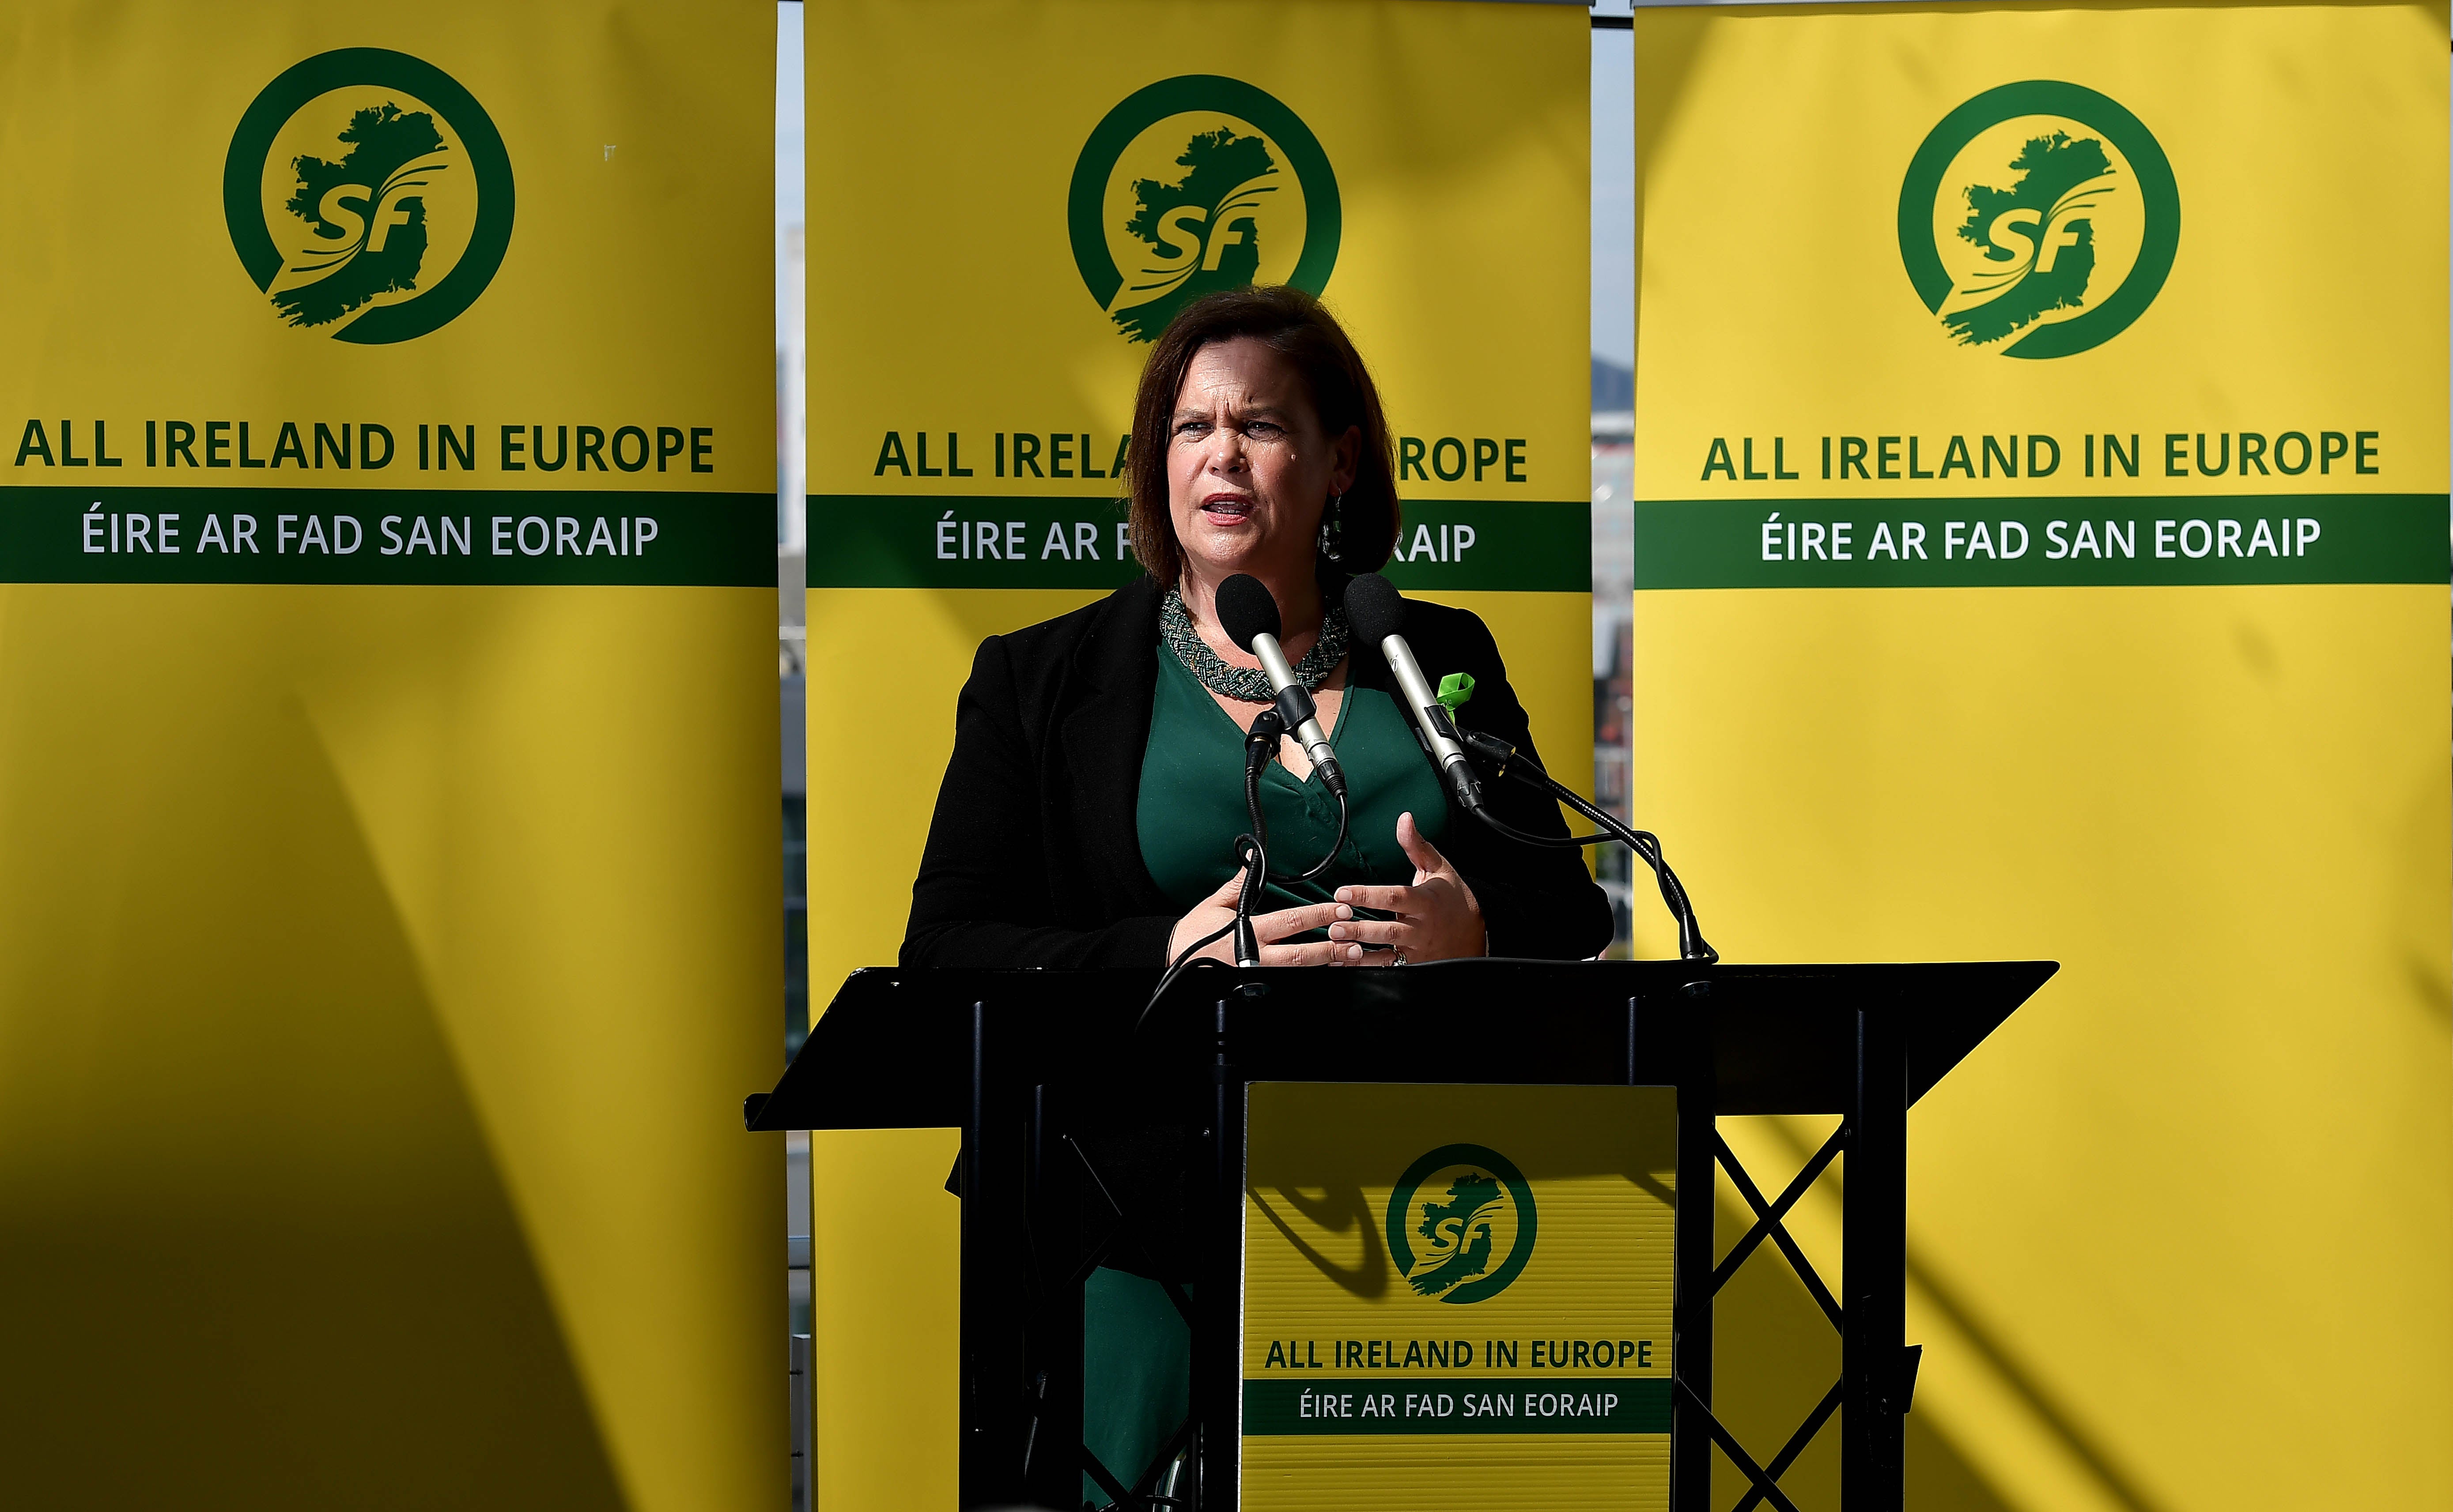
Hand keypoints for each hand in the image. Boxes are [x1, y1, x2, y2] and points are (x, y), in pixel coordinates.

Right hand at [1166, 867, 1347, 965]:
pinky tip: (1327, 968)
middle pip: (1301, 954)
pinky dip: (1310, 973)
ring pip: (1298, 970)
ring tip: (1351, 957)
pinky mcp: (1254, 983)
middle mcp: (1256, 956)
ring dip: (1327, 963)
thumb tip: (1254, 859)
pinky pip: (1287, 978)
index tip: (1340, 908)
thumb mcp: (1215, 903)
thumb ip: (1240, 884)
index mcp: (1249, 932)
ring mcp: (1257, 973)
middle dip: (1332, 946)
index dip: (1318, 915)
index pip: (1291, 921)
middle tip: (1355, 940)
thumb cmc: (1193, 934)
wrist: (1174, 961)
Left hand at [1327, 812, 1485, 965]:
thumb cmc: (1452, 898)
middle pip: (1389, 929)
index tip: (1343, 892)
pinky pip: (1388, 968)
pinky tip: (1344, 963)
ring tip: (1335, 945)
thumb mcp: (1438, 868)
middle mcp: (1422, 928)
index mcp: (1425, 901)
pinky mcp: (1414, 965)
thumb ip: (1416, 845)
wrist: (1474, 935)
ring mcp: (1418, 950)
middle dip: (1360, 928)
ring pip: (1387, 953)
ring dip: (1359, 951)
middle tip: (1334, 925)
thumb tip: (1404, 819)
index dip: (1367, 895)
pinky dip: (1366, 967)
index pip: (1394, 897)